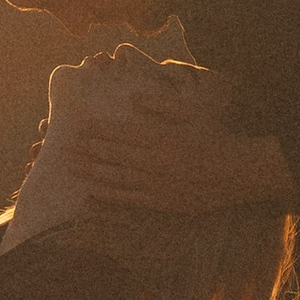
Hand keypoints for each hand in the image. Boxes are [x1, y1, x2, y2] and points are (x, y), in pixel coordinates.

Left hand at [56, 110, 294, 214]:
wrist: (235, 172)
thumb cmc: (213, 138)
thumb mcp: (189, 113)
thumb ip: (160, 105)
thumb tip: (134, 98)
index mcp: (159, 137)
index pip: (120, 133)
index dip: (97, 130)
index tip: (79, 125)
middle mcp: (153, 160)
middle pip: (112, 154)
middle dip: (87, 150)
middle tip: (64, 146)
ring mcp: (155, 183)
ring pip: (115, 177)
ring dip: (91, 171)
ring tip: (71, 166)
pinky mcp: (160, 201)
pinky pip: (128, 197)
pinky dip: (108, 193)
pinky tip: (92, 189)